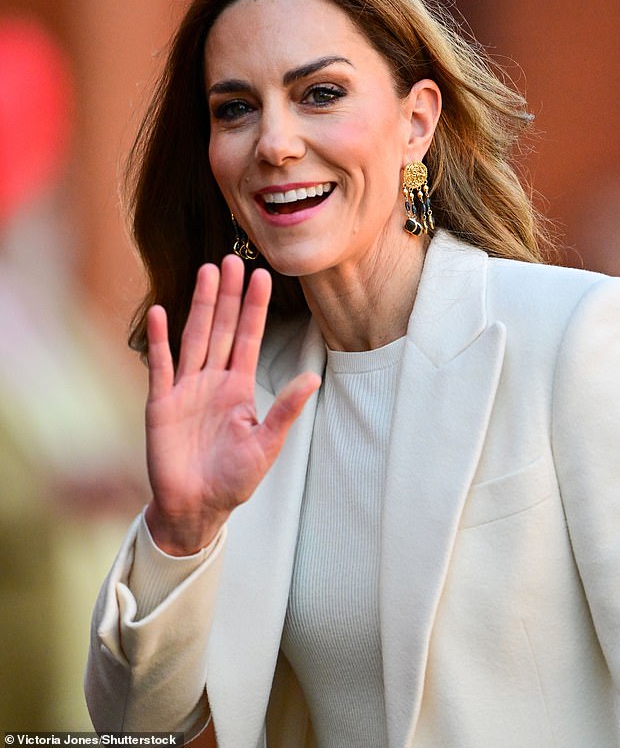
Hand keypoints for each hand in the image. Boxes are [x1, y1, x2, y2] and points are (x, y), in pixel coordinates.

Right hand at [143, 255, 319, 554]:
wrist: (195, 507)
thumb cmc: (232, 479)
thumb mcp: (265, 444)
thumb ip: (285, 410)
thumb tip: (312, 378)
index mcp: (239, 387)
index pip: (248, 337)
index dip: (254, 307)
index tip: (262, 276)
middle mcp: (212, 380)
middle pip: (221, 328)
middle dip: (227, 294)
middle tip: (232, 258)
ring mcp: (185, 389)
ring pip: (195, 337)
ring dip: (200, 305)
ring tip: (206, 272)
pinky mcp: (161, 403)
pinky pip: (161, 365)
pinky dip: (160, 340)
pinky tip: (160, 312)